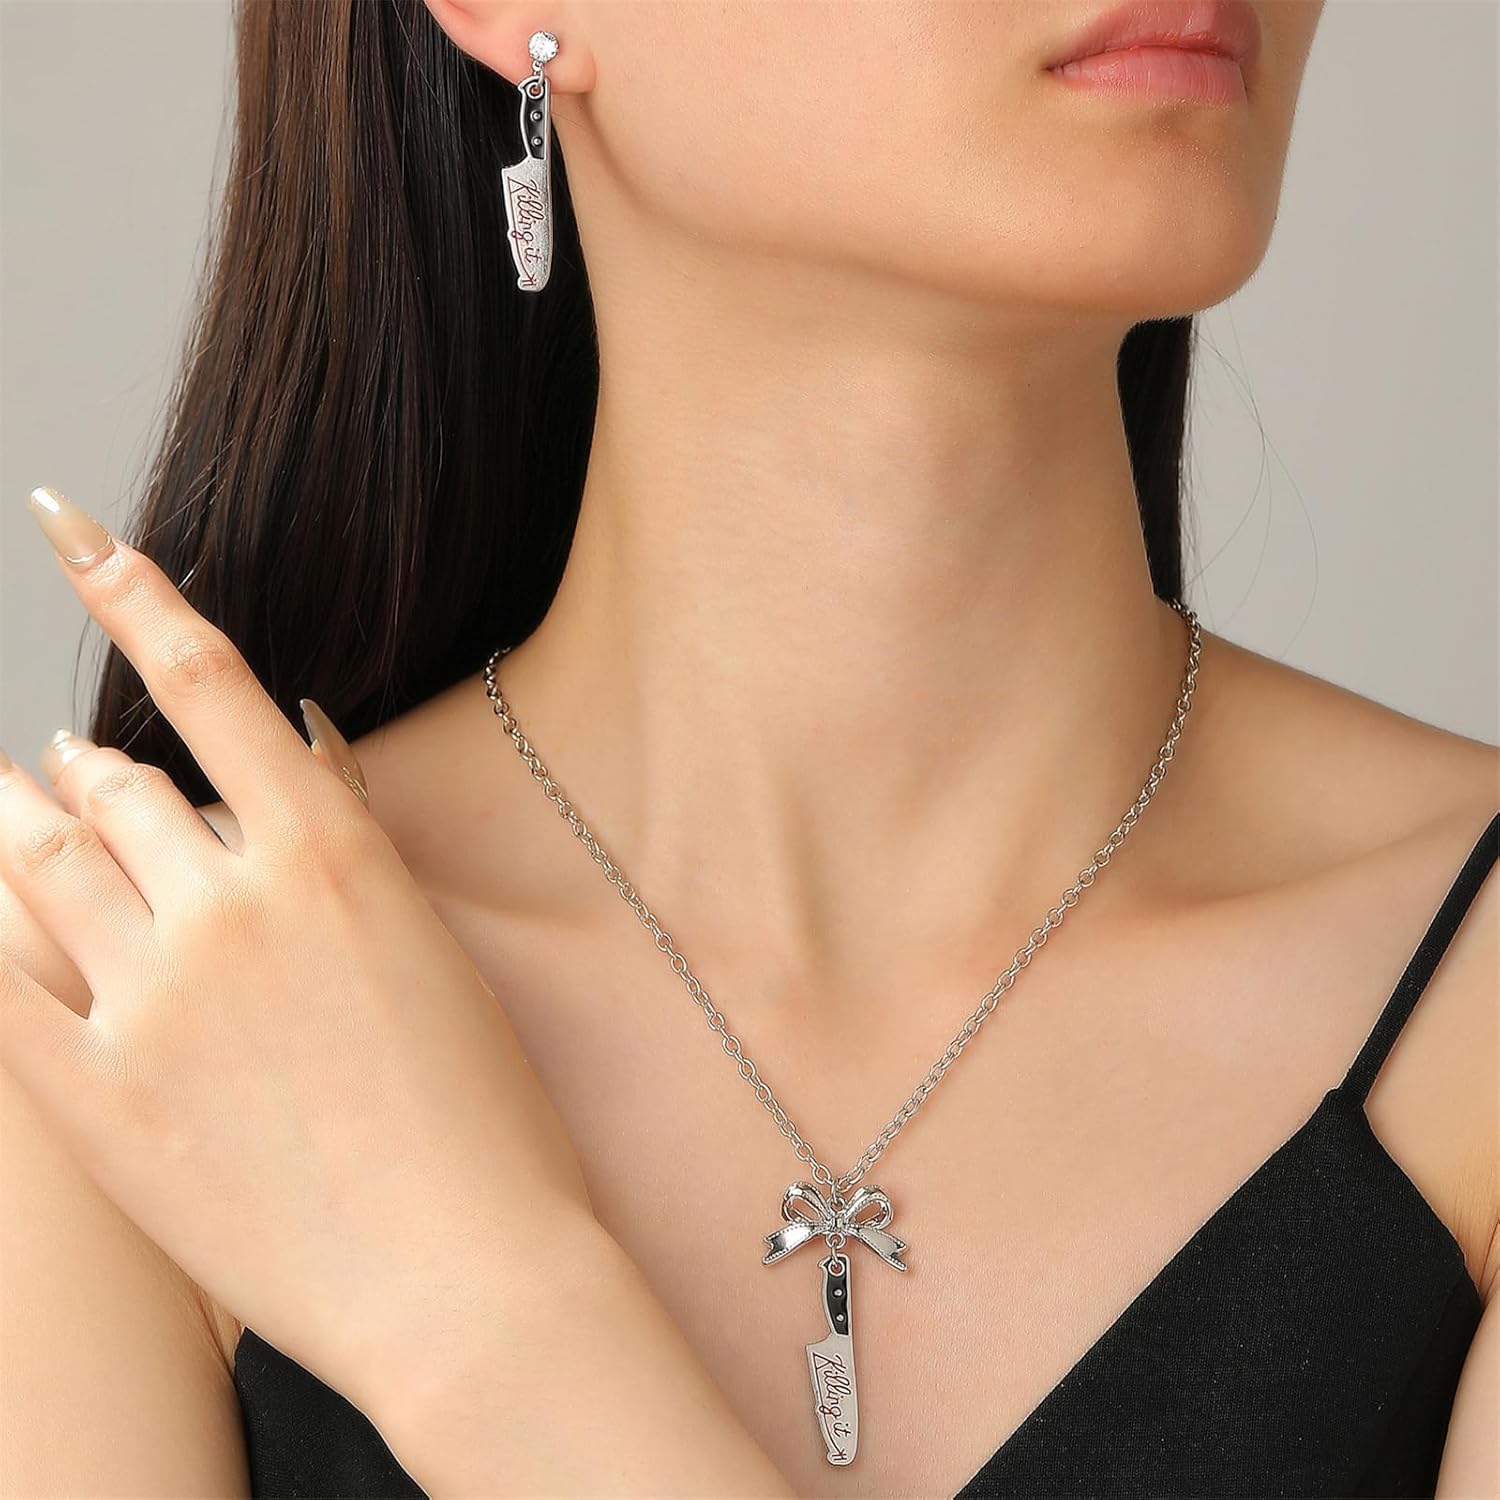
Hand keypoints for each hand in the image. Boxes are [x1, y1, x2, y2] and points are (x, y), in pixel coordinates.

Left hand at [1, 485, 599, 1414]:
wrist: (467, 1276)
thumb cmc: (480, 1113)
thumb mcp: (434, 947)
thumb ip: (352, 834)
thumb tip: (301, 735)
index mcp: (331, 854)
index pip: (208, 679)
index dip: (134, 588)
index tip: (73, 528)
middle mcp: (230, 903)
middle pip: (107, 782)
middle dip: (83, 771)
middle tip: (67, 771)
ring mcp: (152, 998)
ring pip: (38, 865)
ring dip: (26, 834)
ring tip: (21, 821)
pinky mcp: (91, 1096)